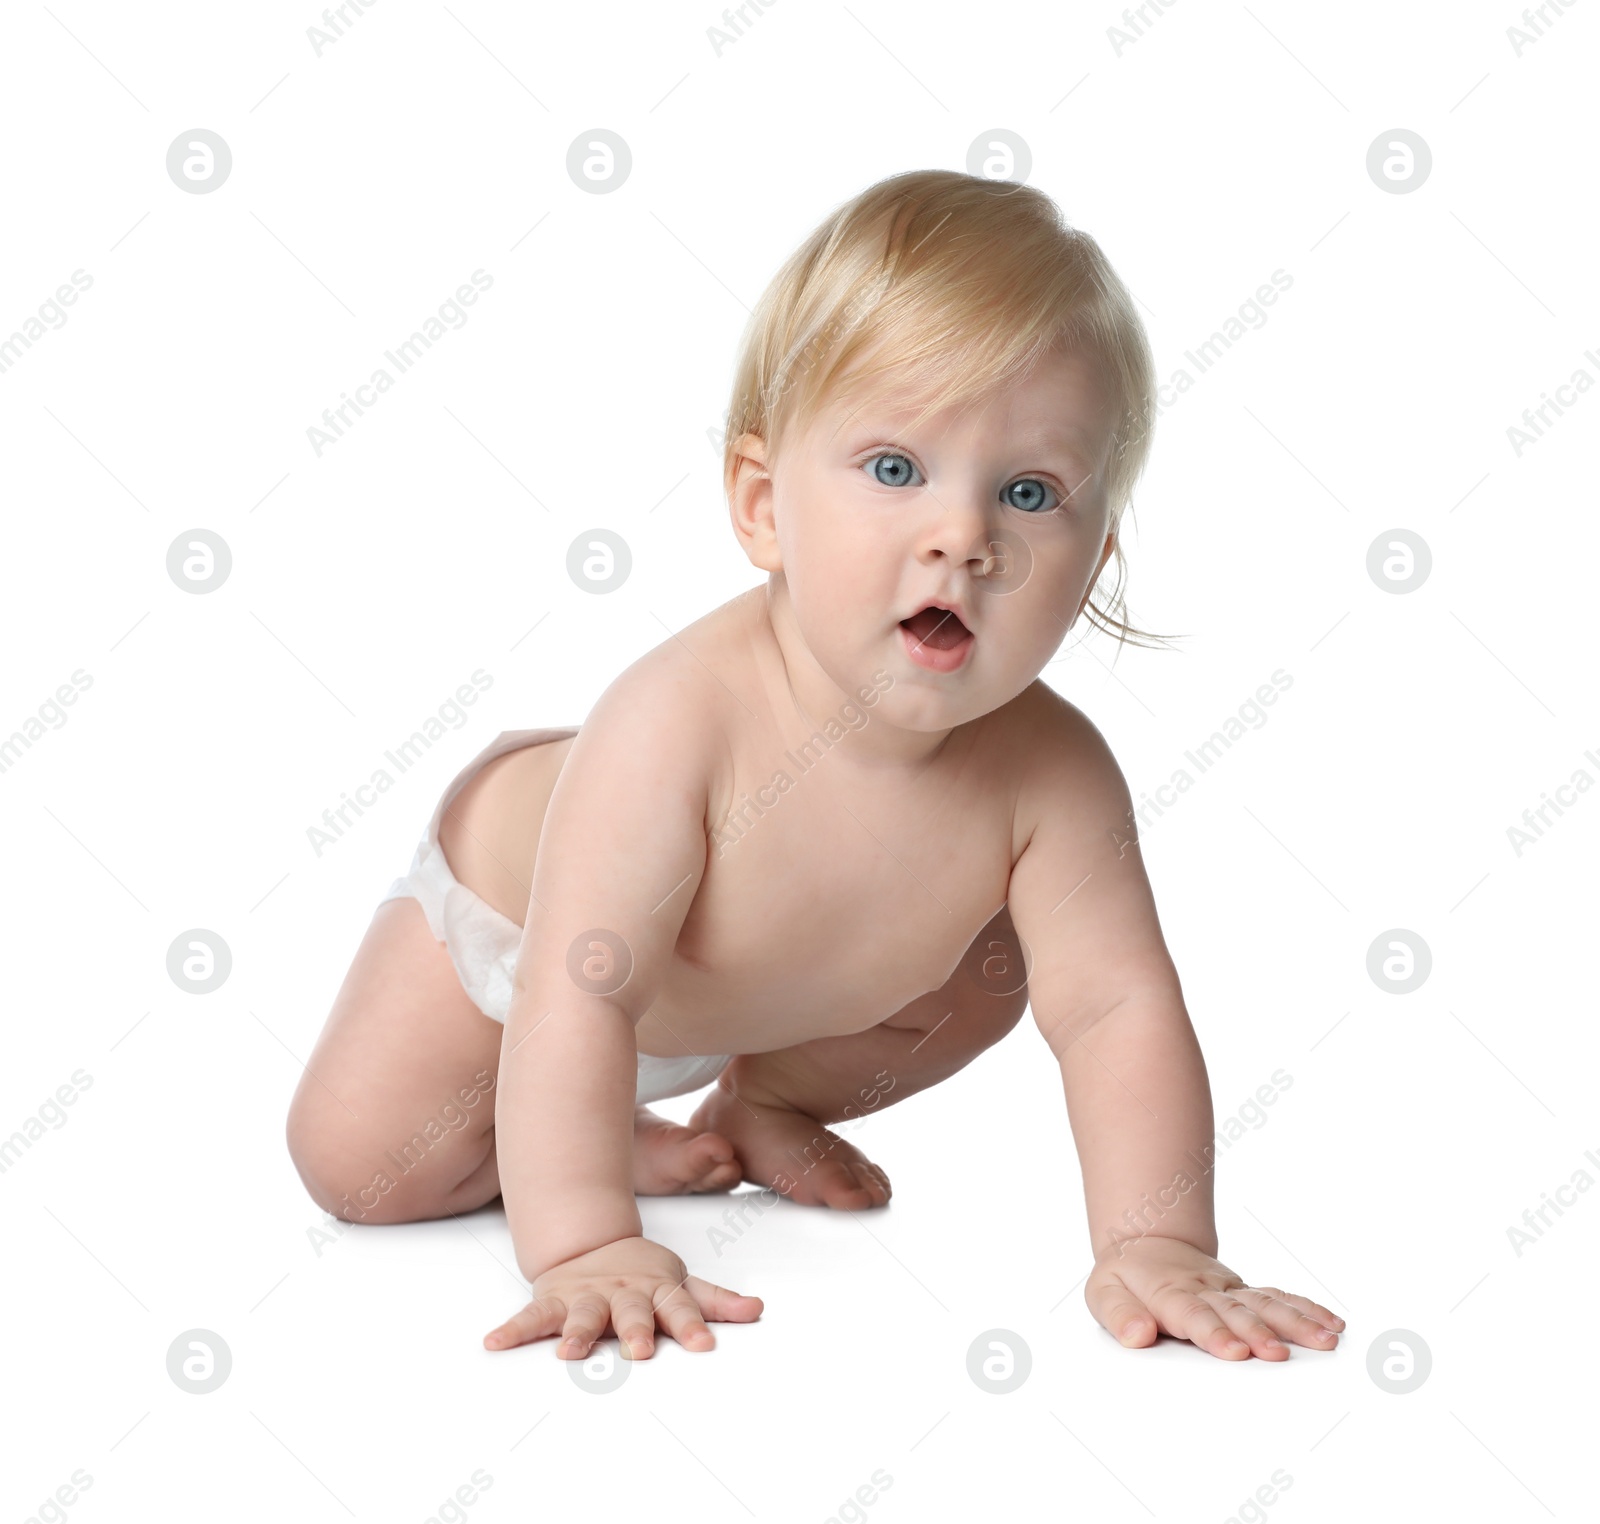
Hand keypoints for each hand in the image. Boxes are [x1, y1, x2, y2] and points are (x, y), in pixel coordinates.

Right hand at [483, 1235, 762, 1359]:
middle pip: (631, 1313)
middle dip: (635, 1331)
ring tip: (568, 1351)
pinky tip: (493, 1342)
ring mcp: (586, 1297)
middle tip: (640, 1350)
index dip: (692, 1326)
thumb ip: (716, 1301)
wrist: (590, 1243)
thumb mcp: (681, 1283)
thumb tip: (757, 1309)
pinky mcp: (554, 1301)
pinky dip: (512, 1330)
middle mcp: (622, 1294)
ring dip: (575, 1332)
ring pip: (582, 1315)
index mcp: (655, 1290)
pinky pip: (531, 1317)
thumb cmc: (642, 1274)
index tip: (705, 1345)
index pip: (679, 1308)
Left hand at [1085, 1234, 1344, 1360]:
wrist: (1146, 1243)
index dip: (1214, 1333)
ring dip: (1296, 1322)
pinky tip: (1332, 1324)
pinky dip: (1306, 1309)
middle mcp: (1206, 1290)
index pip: (1194, 1315)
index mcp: (1171, 1293)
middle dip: (1259, 1332)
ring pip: (1266, 1303)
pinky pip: (1278, 1297)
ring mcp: (1229, 1290)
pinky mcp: (1245, 1292)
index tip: (1235, 1351)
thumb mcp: (1104, 1294)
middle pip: (1237, 1311)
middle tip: (1280, 1354)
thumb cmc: (1125, 1278)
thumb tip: (1135, 1336)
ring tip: (1326, 1340)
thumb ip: (1120, 1316)